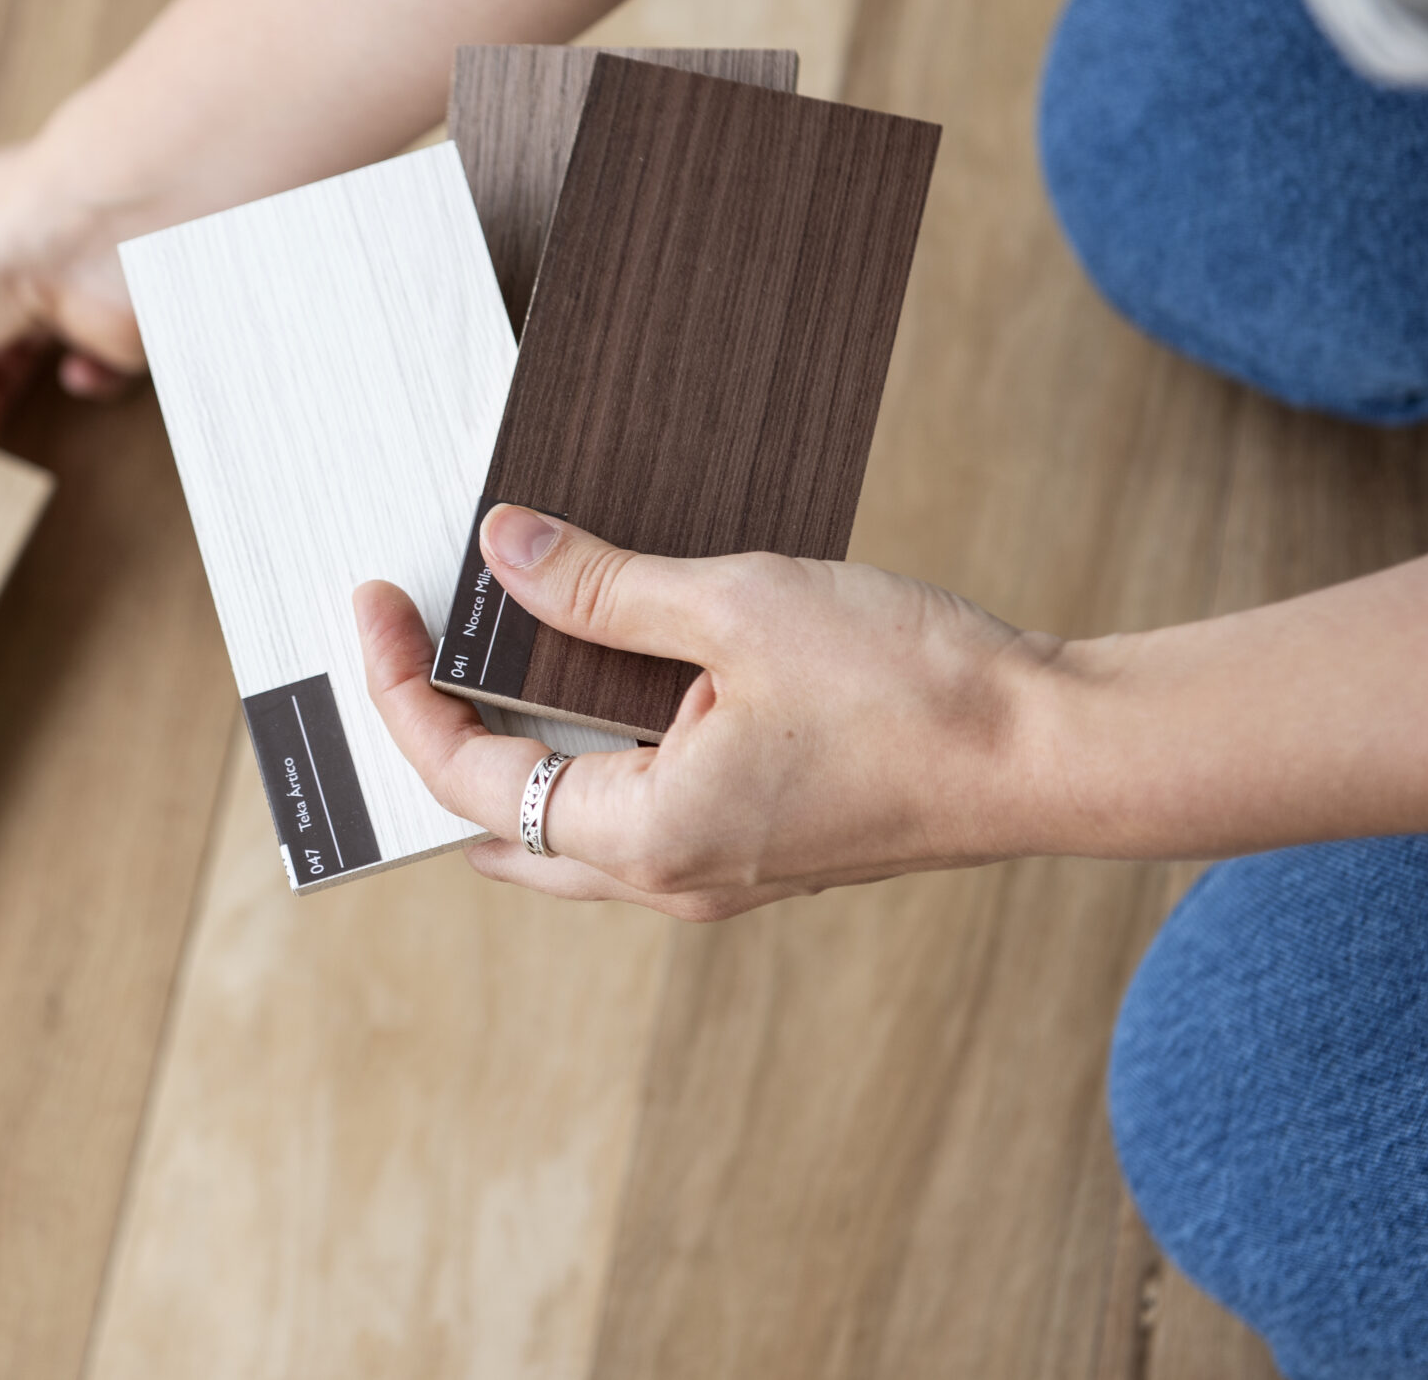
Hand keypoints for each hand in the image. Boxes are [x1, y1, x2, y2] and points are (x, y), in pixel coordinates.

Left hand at [354, 505, 1065, 919]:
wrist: (1052, 749)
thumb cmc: (915, 688)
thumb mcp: (738, 607)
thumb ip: (605, 588)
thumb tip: (502, 549)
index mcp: (648, 837)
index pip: (468, 778)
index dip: (401, 689)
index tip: (375, 605)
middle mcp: (668, 879)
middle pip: (495, 826)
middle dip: (432, 738)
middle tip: (404, 642)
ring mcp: (715, 873)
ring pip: (561, 829)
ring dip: (508, 751)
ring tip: (476, 649)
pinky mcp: (756, 844)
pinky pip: (631, 812)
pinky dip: (583, 753)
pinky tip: (587, 675)